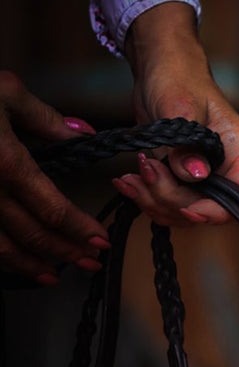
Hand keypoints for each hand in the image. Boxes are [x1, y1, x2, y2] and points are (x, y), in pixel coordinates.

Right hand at [0, 70, 110, 283]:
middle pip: (32, 233)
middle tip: (91, 262)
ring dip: (31, 264)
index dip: (80, 229)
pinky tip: (14, 262)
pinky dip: (1, 256)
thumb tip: (82, 134)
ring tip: (54, 275)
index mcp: (5, 162)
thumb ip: (44, 118)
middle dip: (65, 251)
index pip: (52, 208)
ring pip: (2, 246)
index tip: (101, 241)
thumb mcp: (4, 91)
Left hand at [114, 1, 238, 226]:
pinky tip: (127, 181)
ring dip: (153, 201)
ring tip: (129, 178)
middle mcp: (224, 167)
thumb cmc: (177, 75)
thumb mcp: (179, 106)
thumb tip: (196, 176)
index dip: (214, 210)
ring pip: (183, 210)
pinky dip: (145, 196)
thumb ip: (186, 145)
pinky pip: (166, 200)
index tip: (184, 208)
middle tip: (144, 172)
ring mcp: (202, 174)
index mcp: (238, 150)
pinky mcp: (179, 175)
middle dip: (170, 201)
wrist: (160, 67)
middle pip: (206, 208)